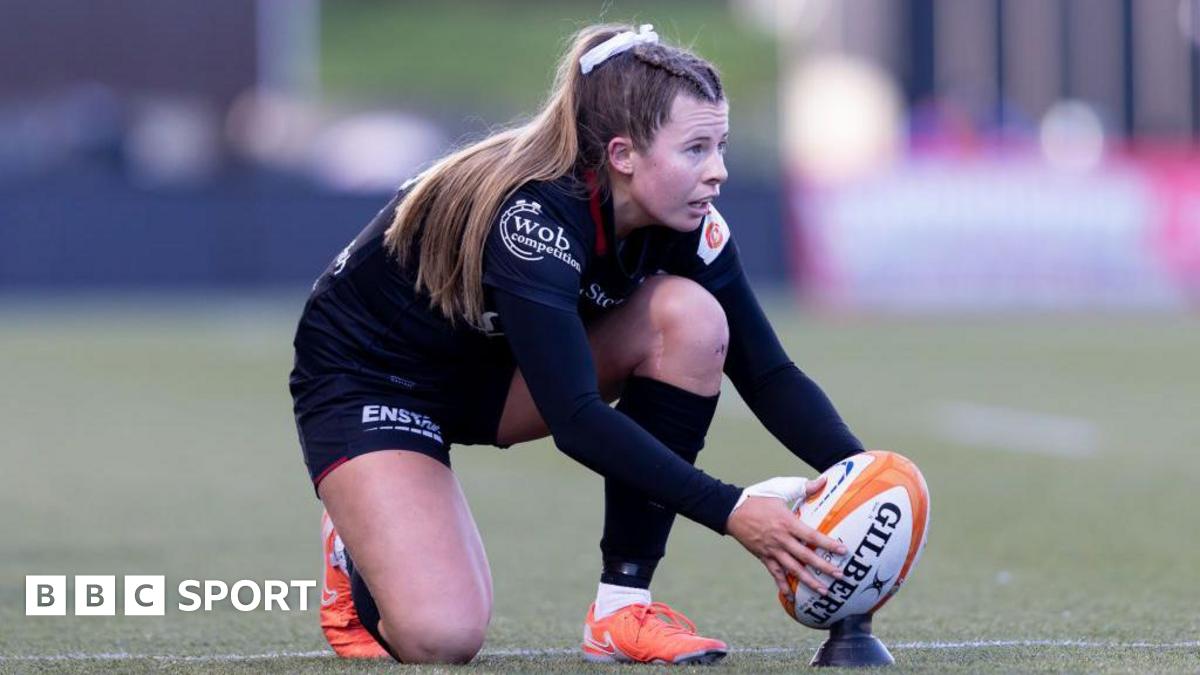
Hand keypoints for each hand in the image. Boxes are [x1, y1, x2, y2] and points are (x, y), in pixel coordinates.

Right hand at [725, 475, 847, 595]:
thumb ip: (803, 487)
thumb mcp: (780, 488)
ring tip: (824, 592)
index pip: (812, 536)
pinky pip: (775, 574)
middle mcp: (781, 539)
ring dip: (809, 582)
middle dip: (824, 567)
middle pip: (806, 557)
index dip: (828, 544)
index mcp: (787, 523)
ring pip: (793, 570)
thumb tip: (824, 481)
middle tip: (840, 576)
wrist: (732, 510)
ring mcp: (772, 550)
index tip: (843, 551)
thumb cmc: (758, 497)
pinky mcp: (763, 557)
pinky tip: (792, 597)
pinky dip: (783, 586)